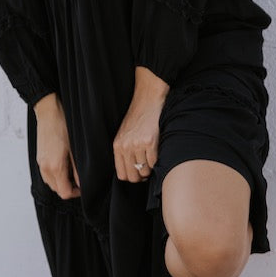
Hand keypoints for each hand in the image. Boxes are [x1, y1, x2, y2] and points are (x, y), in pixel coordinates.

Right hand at [34, 93, 80, 198]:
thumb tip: (82, 183)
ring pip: (51, 183)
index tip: (84, 186)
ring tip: (73, 171)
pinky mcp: (39, 158)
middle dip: (69, 188)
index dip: (76, 193)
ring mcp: (40, 163)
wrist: (48, 112)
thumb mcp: (75, 149)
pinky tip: (64, 164)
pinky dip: (55, 175)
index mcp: (54, 167)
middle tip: (80, 179)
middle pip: (57, 190)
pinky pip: (47, 174)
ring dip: (62, 182)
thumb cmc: (63, 126)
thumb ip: (78, 169)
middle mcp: (45, 168)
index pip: (64, 192)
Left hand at [112, 66, 169, 182]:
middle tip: (147, 169)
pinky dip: (158, 161)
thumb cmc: (139, 117)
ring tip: (152, 158)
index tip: (138, 173)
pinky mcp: (150, 142)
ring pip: (145, 171)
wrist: (148, 99)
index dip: (132, 177)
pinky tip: (157, 151)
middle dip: (141, 176)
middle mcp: (125, 147)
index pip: (122, 174)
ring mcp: (137, 145)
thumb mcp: (125, 134)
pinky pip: (154, 162)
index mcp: (117, 146)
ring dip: (151, 168)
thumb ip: (124, 151)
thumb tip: (131, 172)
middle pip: (133, 176)